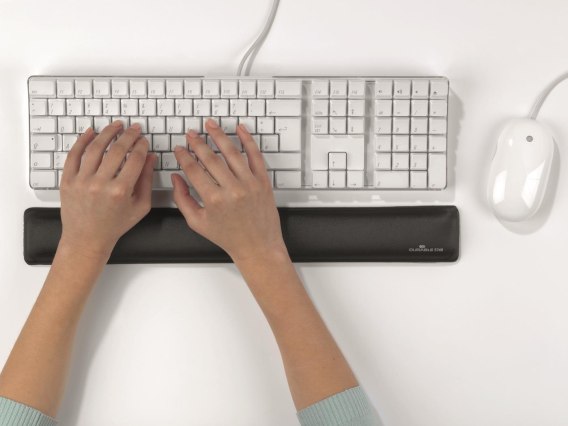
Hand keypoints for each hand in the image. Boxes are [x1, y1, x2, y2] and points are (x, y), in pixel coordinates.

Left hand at [59, 122, 155, 258]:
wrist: (87, 238)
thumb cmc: (115, 225)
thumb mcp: (140, 206)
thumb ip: (147, 180)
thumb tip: (150, 158)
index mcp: (121, 191)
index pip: (135, 159)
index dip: (141, 146)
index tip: (144, 141)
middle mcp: (100, 184)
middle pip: (117, 150)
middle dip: (128, 135)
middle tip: (134, 129)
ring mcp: (82, 181)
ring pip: (95, 148)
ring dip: (107, 133)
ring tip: (116, 125)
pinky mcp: (68, 180)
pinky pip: (74, 155)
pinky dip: (82, 141)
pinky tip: (91, 132)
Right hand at [171, 119, 286, 262]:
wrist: (257, 246)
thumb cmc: (228, 236)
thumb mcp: (198, 222)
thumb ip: (182, 199)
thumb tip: (176, 178)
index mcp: (213, 200)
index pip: (193, 169)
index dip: (183, 156)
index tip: (179, 148)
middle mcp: (232, 189)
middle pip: (210, 157)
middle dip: (197, 142)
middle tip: (191, 133)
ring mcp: (249, 184)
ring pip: (232, 152)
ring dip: (219, 135)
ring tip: (210, 125)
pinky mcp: (263, 182)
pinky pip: (255, 155)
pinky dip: (248, 140)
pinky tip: (240, 129)